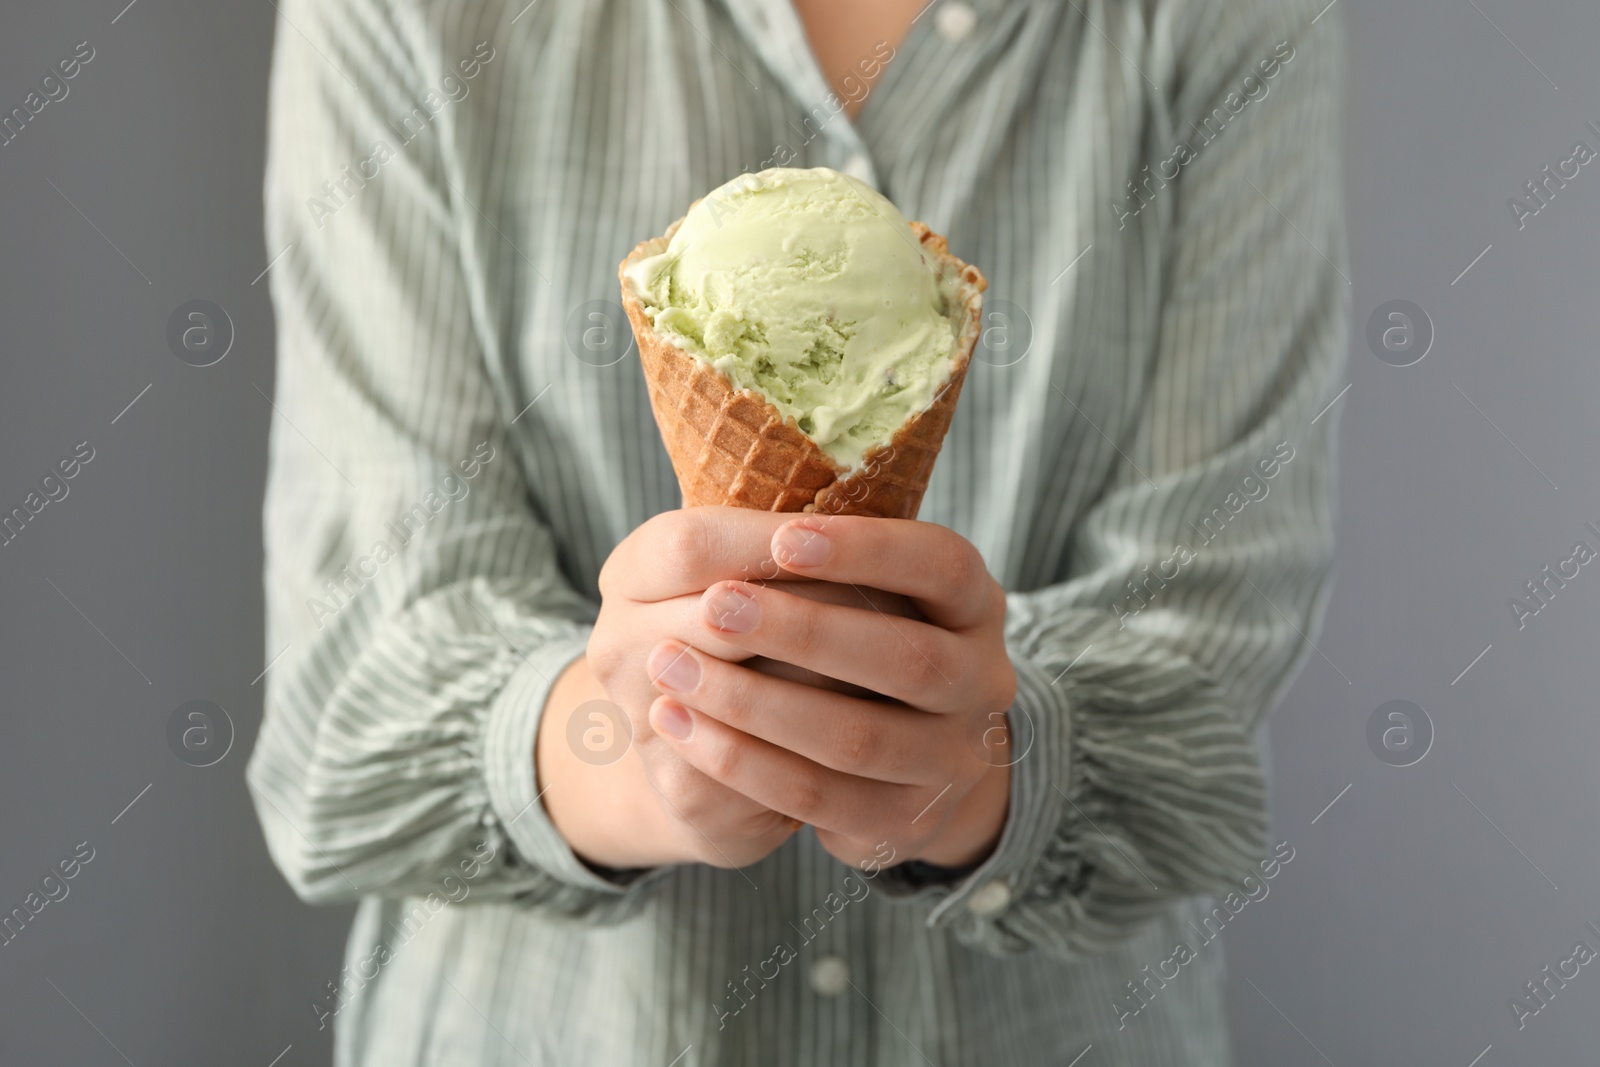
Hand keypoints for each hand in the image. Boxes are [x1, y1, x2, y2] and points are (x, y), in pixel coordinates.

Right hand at [537, 508, 915, 870]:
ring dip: (836, 672)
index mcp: (631, 573)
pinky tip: (888, 723)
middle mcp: (618, 644)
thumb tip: (868, 498)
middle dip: (819, 604)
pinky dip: (830, 745)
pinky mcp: (685, 795)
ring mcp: (642, 724)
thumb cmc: (749, 631)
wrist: (704, 755)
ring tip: (904, 657)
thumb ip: (785, 541)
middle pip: (721, 614)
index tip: (845, 539)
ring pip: (752, 693)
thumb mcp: (747, 570)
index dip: (771, 540)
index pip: (690, 544)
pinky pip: (765, 770)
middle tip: (899, 599)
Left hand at [643, 515, 1017, 869]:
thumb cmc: (853, 640)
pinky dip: (739, 761)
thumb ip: (819, 556)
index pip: (943, 564)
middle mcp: (984, 681)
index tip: (784, 535)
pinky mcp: (904, 823)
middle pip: (908, 658)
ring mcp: (952, 759)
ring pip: (856, 737)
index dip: (868, 551)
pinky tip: (674, 724)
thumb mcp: (861, 587)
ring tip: (669, 666)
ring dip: (754, 703)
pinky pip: (816, 797)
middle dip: (802, 630)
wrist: (891, 764)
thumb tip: (746, 495)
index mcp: (975, 603)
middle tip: (714, 607)